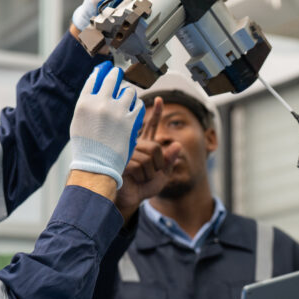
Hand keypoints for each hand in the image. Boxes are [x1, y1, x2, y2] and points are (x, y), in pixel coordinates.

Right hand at [70, 61, 144, 189]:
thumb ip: (87, 105)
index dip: (100, 72)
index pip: (94, 79)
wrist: (97, 164)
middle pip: (111, 78)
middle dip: (116, 75)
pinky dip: (137, 105)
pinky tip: (134, 108)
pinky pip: (139, 104)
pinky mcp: (130, 120)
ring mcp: (116, 111)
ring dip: (128, 93)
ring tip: (126, 97)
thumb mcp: (78, 122)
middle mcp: (100, 103)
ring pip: (128, 90)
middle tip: (118, 74)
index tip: (105, 69)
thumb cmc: (86, 146)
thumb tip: (95, 91)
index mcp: (85, 103)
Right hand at [115, 97, 181, 220]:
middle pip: (156, 148)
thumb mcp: (163, 174)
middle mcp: (135, 145)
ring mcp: (126, 152)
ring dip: (149, 173)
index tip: (160, 99)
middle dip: (158, 165)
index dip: (156, 113)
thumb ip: (170, 160)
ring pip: (148, 158)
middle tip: (150, 174)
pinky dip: (141, 176)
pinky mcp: (120, 161)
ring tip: (140, 178)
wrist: (129, 199)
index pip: (151, 126)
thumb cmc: (144, 186)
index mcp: (145, 145)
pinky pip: (139, 165)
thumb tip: (178, 145)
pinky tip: (133, 179)